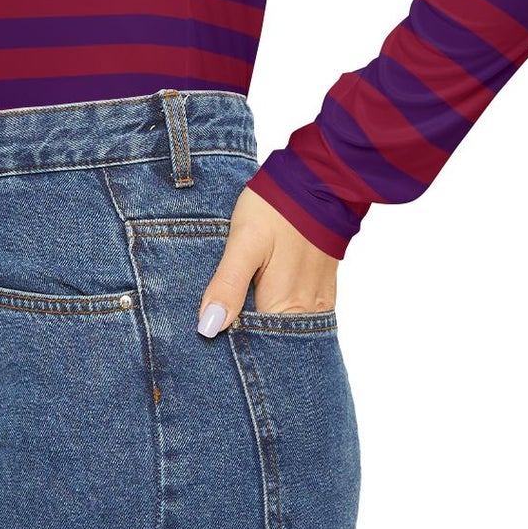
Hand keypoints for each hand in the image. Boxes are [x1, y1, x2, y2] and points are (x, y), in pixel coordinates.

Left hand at [196, 186, 339, 334]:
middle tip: (213, 328)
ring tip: (232, 318)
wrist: (319, 179)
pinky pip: (297, 315)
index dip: (229, 349)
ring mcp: (317, 302)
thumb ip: (228, 285)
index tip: (206, 341)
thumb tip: (209, 328)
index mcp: (285, 305)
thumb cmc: (278, 207)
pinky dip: (277, 316)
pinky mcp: (321, 289)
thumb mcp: (244, 242)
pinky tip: (257, 305)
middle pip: (271, 343)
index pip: (254, 348)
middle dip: (245, 344)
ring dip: (261, 329)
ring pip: (284, 329)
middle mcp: (306, 312)